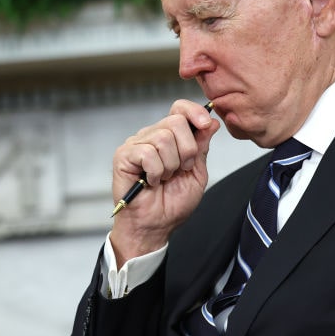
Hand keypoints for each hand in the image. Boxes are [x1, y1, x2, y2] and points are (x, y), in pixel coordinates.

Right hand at [109, 100, 218, 262]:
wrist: (154, 226)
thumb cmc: (171, 204)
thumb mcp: (196, 173)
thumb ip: (201, 147)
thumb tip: (211, 122)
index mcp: (170, 138)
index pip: (180, 109)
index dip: (195, 112)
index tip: (206, 125)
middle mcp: (152, 136)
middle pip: (176, 121)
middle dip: (187, 150)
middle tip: (180, 170)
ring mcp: (136, 144)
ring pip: (163, 137)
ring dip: (170, 165)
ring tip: (163, 179)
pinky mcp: (124, 155)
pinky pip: (147, 152)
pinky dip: (155, 171)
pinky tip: (150, 181)